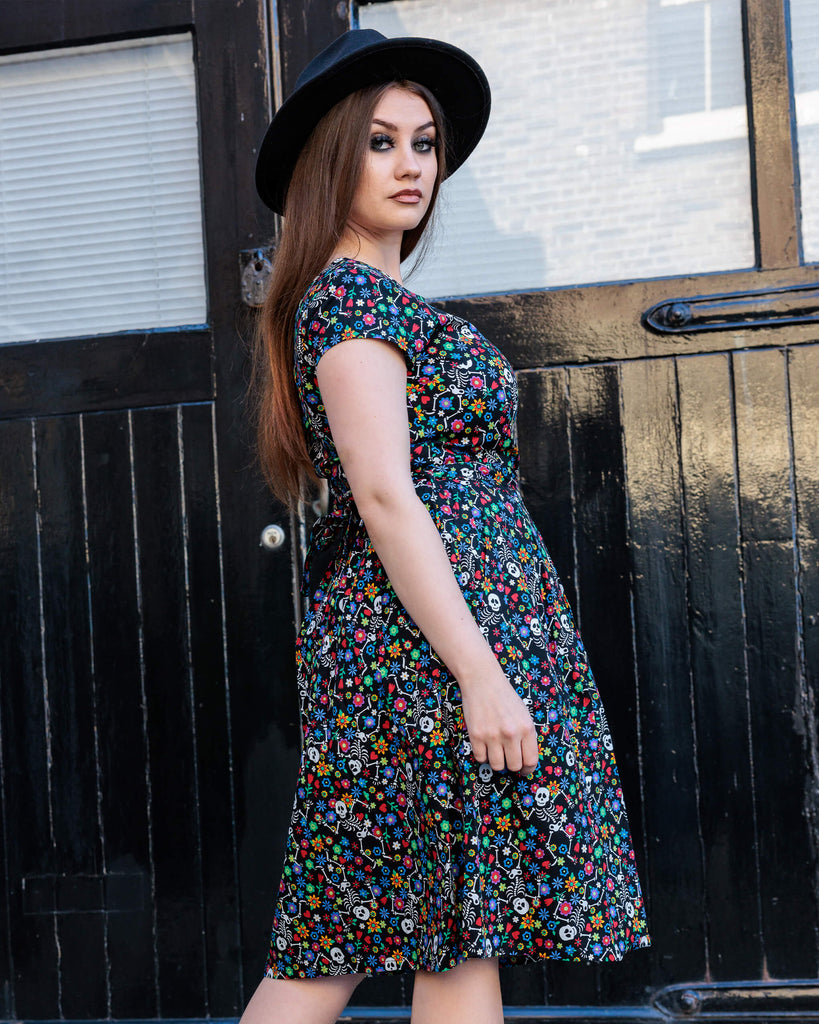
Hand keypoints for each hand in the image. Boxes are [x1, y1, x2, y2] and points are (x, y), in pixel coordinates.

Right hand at [458, 660, 539, 775]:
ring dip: (497, 761)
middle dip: (511, 765)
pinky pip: (481, 758)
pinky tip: (484, 745)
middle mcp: (511, 734)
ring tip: (496, 751)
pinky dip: (483, 755)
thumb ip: (526, 736)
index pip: (531, 761)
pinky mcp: (476, 735)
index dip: (527, 769)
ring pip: (497, 766)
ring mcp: (492, 735)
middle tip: (508, 758)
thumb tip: (525, 760)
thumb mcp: (523, 714)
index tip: (523, 769)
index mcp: (526, 728)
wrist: (483, 680)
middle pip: (514, 766)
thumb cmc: (505, 697)